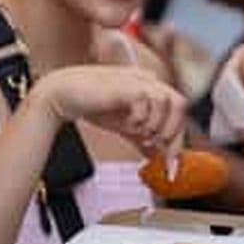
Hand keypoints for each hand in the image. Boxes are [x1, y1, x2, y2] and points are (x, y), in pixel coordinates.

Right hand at [37, 65, 186, 157]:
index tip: (171, 164)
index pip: (178, 111)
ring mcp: (138, 80)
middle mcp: (148, 80)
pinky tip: (128, 124)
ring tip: (140, 134)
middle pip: (180, 104)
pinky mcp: (126, 84)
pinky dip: (141, 118)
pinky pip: (147, 100)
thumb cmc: (93, 105)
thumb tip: (156, 156)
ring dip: (157, 125)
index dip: (178, 138)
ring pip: (168, 101)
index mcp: (150, 87)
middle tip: (156, 148)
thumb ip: (142, 136)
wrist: (63, 94)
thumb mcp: (124, 125)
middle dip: (172, 132)